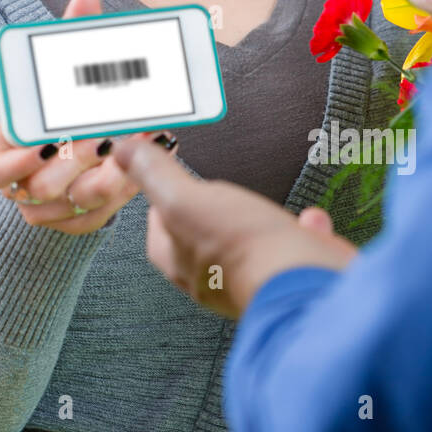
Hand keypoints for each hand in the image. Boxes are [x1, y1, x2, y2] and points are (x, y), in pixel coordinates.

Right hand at [0, 0, 144, 233]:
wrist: (75, 142)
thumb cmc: (59, 103)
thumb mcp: (59, 72)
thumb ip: (69, 37)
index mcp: (0, 153)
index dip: (16, 162)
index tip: (47, 142)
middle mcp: (20, 186)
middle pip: (41, 187)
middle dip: (75, 161)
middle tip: (106, 135)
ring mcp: (48, 208)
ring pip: (74, 204)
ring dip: (106, 177)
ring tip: (132, 146)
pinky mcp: (77, 221)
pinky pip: (97, 216)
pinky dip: (121, 192)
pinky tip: (142, 167)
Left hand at [111, 136, 358, 317]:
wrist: (301, 279)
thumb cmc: (240, 247)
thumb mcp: (182, 199)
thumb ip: (154, 175)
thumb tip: (123, 151)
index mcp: (178, 261)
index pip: (157, 230)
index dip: (162, 202)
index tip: (170, 180)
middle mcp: (212, 277)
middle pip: (202, 238)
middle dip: (212, 212)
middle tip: (218, 189)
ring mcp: (252, 278)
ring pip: (248, 247)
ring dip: (257, 225)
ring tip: (260, 207)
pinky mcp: (290, 276)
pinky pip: (293, 250)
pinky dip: (300, 233)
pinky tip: (308, 220)